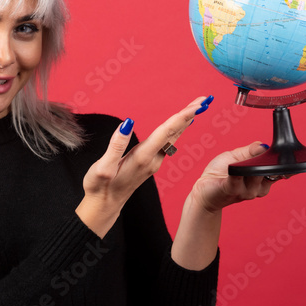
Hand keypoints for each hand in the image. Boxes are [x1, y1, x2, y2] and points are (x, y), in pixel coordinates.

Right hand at [76, 97, 204, 236]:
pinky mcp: (149, 163)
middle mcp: (151, 159)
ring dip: (185, 121)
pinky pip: (167, 142)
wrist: (104, 206)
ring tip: (196, 107)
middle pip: (174, 133)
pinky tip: (181, 125)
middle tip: (205, 99)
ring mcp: (152, 162)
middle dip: (189, 115)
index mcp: (142, 158)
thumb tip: (127, 123)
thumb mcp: (103, 168)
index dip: (182, 117)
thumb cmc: (100, 188)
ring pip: (173, 137)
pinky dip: (176, 130)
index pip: (166, 132)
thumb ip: (116, 145)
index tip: (197, 105)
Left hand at [188, 142, 280, 214]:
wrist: (204, 191)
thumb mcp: (237, 157)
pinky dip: (237, 174)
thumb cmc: (220, 172)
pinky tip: (235, 168)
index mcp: (262, 180)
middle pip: (268, 172)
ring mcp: (245, 191)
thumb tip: (263, 146)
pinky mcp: (230, 191)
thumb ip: (251, 151)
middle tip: (264, 152)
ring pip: (255, 176)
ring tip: (245, 160)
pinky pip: (236, 181)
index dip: (284, 164)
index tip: (286, 155)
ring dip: (251, 166)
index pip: (279, 173)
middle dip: (266, 162)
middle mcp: (257, 188)